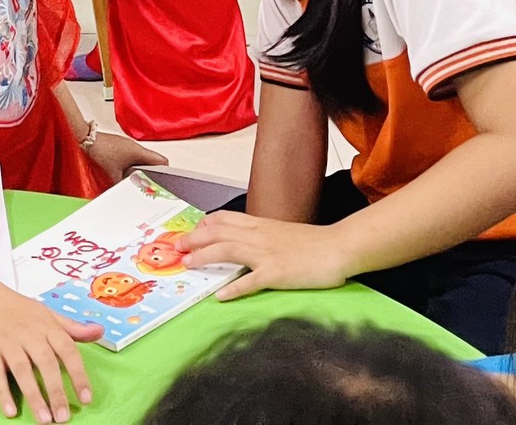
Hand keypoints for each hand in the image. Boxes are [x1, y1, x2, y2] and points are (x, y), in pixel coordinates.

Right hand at [0, 282, 98, 422]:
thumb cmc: (16, 308)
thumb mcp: (46, 313)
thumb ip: (72, 327)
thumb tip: (100, 332)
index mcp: (46, 325)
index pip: (67, 350)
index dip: (78, 374)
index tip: (86, 397)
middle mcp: (28, 333)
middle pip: (46, 363)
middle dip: (56, 391)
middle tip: (63, 417)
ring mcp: (7, 342)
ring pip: (22, 370)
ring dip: (34, 396)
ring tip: (44, 419)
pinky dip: (2, 393)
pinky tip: (10, 411)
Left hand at [84, 131, 164, 181]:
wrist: (85, 139)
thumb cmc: (100, 151)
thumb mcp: (113, 173)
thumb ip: (123, 185)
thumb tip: (127, 195)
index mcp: (139, 151)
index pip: (162, 160)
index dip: (167, 172)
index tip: (165, 182)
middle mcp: (136, 147)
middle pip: (153, 161)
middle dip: (153, 174)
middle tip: (150, 186)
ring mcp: (128, 146)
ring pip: (142, 160)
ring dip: (141, 170)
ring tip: (137, 182)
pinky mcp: (121, 147)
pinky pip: (132, 158)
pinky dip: (132, 166)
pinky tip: (125, 175)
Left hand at [180, 209, 354, 300]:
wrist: (338, 247)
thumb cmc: (314, 242)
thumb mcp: (282, 232)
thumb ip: (262, 234)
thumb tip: (244, 240)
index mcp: (261, 224)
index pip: (224, 219)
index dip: (203, 225)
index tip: (189, 233)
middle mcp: (259, 235)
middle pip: (218, 232)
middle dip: (194, 239)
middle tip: (177, 248)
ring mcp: (267, 254)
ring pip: (227, 250)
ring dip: (204, 257)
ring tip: (188, 265)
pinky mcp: (277, 273)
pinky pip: (250, 281)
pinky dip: (233, 288)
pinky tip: (221, 296)